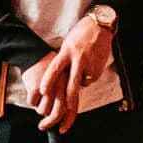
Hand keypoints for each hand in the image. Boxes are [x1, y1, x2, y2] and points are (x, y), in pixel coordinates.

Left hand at [29, 15, 112, 132]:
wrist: (99, 25)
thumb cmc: (79, 35)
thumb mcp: (67, 45)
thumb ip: (63, 61)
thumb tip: (58, 78)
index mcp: (66, 52)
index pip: (54, 69)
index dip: (48, 81)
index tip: (42, 93)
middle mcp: (77, 59)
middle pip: (71, 86)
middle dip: (67, 103)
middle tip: (61, 117)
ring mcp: (89, 64)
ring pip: (81, 84)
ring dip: (78, 83)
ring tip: (80, 70)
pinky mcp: (99, 67)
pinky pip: (90, 79)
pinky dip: (87, 77)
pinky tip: (89, 67)